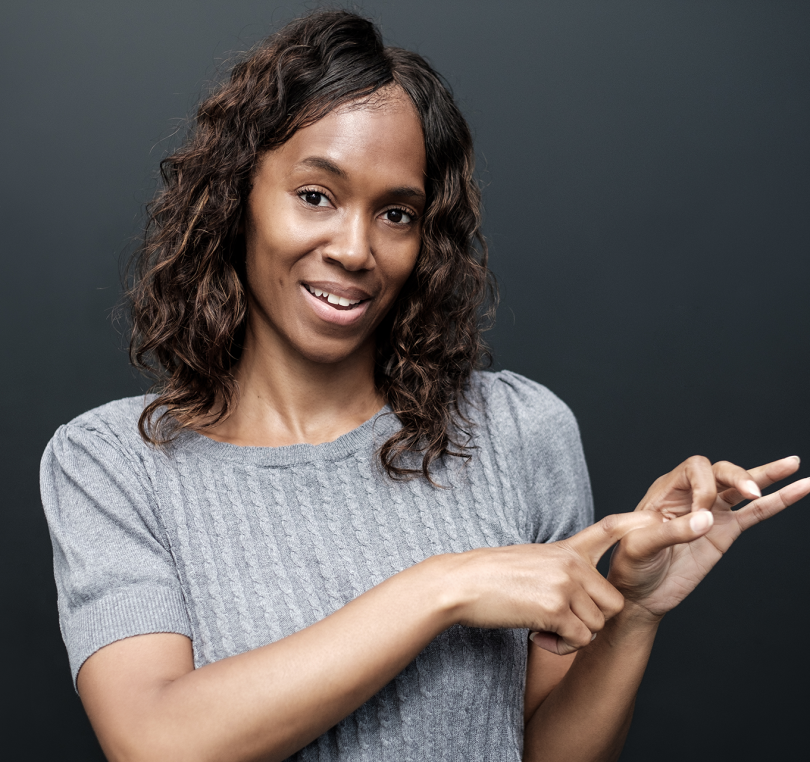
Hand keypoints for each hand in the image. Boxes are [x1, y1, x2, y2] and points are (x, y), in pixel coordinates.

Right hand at [449, 512, 657, 654]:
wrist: (462, 583)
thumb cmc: (490, 575)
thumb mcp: (532, 558)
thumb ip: (561, 568)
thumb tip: (579, 592)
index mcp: (567, 548)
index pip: (610, 530)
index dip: (637, 524)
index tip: (657, 519)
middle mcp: (572, 564)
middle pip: (613, 602)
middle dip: (593, 620)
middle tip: (563, 623)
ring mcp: (565, 584)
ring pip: (597, 625)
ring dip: (575, 637)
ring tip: (544, 630)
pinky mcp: (554, 608)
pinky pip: (580, 640)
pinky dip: (562, 647)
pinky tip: (538, 638)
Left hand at [608, 455, 809, 617]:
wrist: (641, 594)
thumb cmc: (631, 565)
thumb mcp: (640, 545)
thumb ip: (672, 531)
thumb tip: (707, 518)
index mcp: (666, 490)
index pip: (694, 469)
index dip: (705, 486)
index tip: (700, 514)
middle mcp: (690, 496)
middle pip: (720, 470)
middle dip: (737, 476)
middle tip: (750, 491)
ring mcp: (711, 512)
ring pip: (741, 487)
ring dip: (766, 475)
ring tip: (791, 464)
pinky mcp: (725, 531)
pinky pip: (756, 512)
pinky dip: (778, 500)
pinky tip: (801, 487)